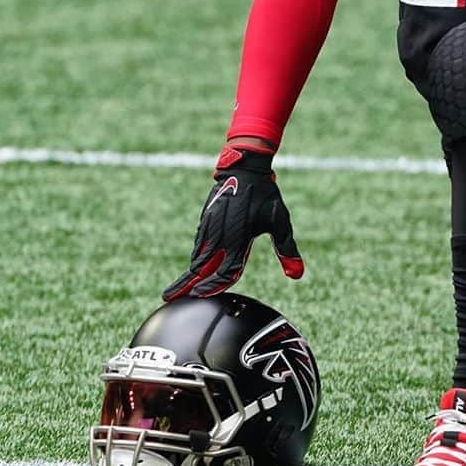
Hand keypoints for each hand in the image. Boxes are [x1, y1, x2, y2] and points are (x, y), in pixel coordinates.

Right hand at [162, 145, 303, 299]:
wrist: (245, 168)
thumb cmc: (266, 196)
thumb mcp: (280, 223)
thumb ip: (287, 250)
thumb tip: (297, 275)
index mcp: (238, 240)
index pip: (224, 273)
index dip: (212, 287)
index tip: (199, 296)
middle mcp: (221, 236)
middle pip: (200, 268)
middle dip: (186, 285)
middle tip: (168, 297)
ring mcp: (210, 227)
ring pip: (197, 256)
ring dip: (188, 272)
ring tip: (176, 287)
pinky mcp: (206, 218)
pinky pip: (198, 243)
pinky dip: (196, 256)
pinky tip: (194, 265)